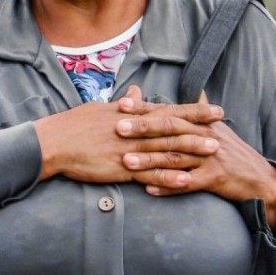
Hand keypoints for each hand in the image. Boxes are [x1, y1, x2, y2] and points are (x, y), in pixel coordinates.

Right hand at [33, 88, 223, 183]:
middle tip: (224, 128)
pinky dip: (167, 178)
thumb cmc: (72, 125)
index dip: (191, 111)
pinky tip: (185, 181)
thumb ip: (121, 105)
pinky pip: (148, 175)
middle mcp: (132, 129)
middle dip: (199, 128)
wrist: (52, 143)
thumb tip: (135, 93)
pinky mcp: (120, 168)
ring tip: (213, 152)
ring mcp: (127, 149)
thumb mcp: (99, 109)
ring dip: (190, 151)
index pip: (166, 111)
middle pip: (171, 128)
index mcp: (129, 115)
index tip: (213, 109)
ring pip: (164, 150)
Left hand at [116, 89, 275, 229]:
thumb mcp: (220, 129)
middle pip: (170, 130)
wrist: (260, 179)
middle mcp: (204, 137)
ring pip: (175, 157)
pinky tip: (148, 189)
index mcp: (201, 123)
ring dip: (149, 160)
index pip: (169, 112)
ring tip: (126, 161)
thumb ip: (203, 112)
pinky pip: (187, 183)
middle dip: (143, 128)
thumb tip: (198, 91)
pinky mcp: (214, 179)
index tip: (121, 104)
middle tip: (117, 128)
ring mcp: (209, 158)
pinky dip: (167, 187)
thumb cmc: (234, 153)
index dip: (145, 108)